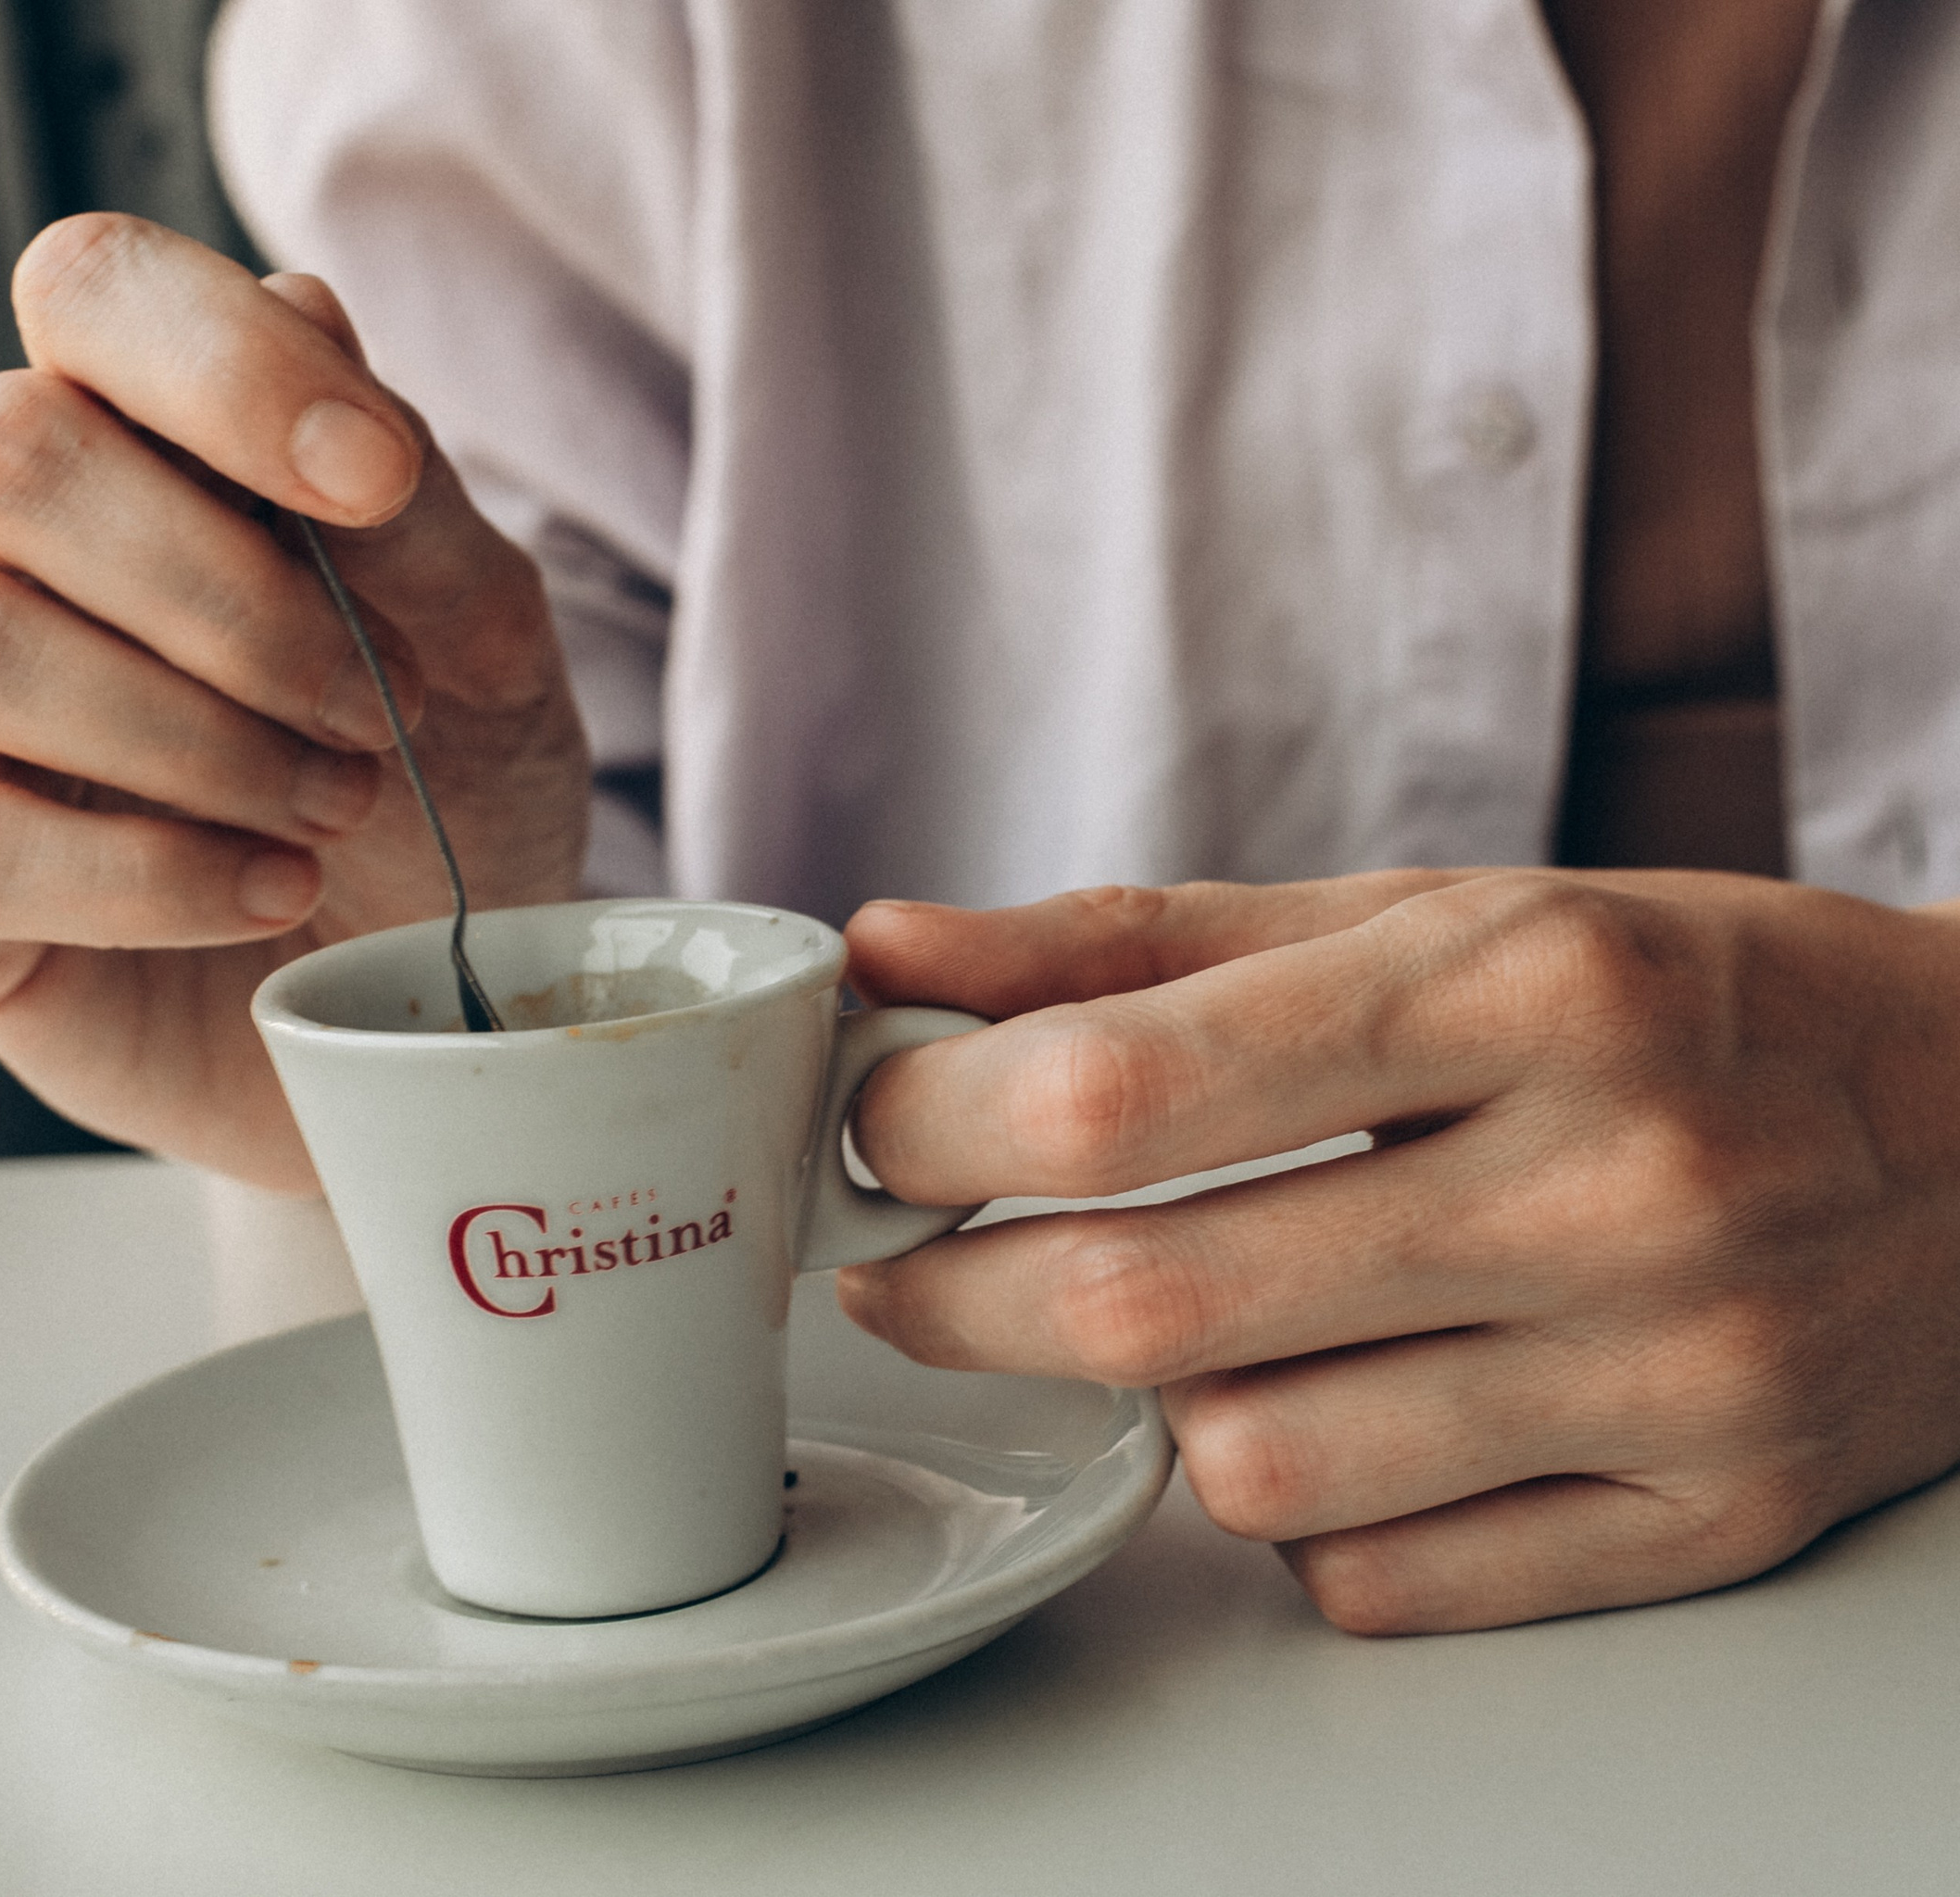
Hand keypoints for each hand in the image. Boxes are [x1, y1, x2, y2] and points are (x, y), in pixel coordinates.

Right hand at [0, 216, 588, 1189]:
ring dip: (191, 736)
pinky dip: (145, 877)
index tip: (377, 482)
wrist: (432, 1016)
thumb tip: (308, 314)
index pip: (92, 289)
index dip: (223, 362)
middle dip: (232, 596)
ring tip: (331, 810)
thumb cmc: (451, 804)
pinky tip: (267, 893)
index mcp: (147, 445)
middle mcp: (15, 553)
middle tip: (378, 715)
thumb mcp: (492, 652)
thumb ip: (411, 507)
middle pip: (9, 455)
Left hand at [836, 871, 1959, 1631]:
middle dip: (959, 1289)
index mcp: (1526, 985)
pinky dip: (1295, 1512)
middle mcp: (1610, 1186)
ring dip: (1151, 1402)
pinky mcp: (1708, 1523)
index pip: (1127, 1085)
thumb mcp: (1431, 914)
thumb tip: (897, 950)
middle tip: (909, 1258)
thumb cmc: (1679, 995)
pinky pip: (1381, 1581)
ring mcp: (1671, 1379)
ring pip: (1252, 1466)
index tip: (880, 1124)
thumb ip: (1143, 939)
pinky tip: (1328, 1412)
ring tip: (1177, 1320)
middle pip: (1153, 1298)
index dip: (935, 1117)